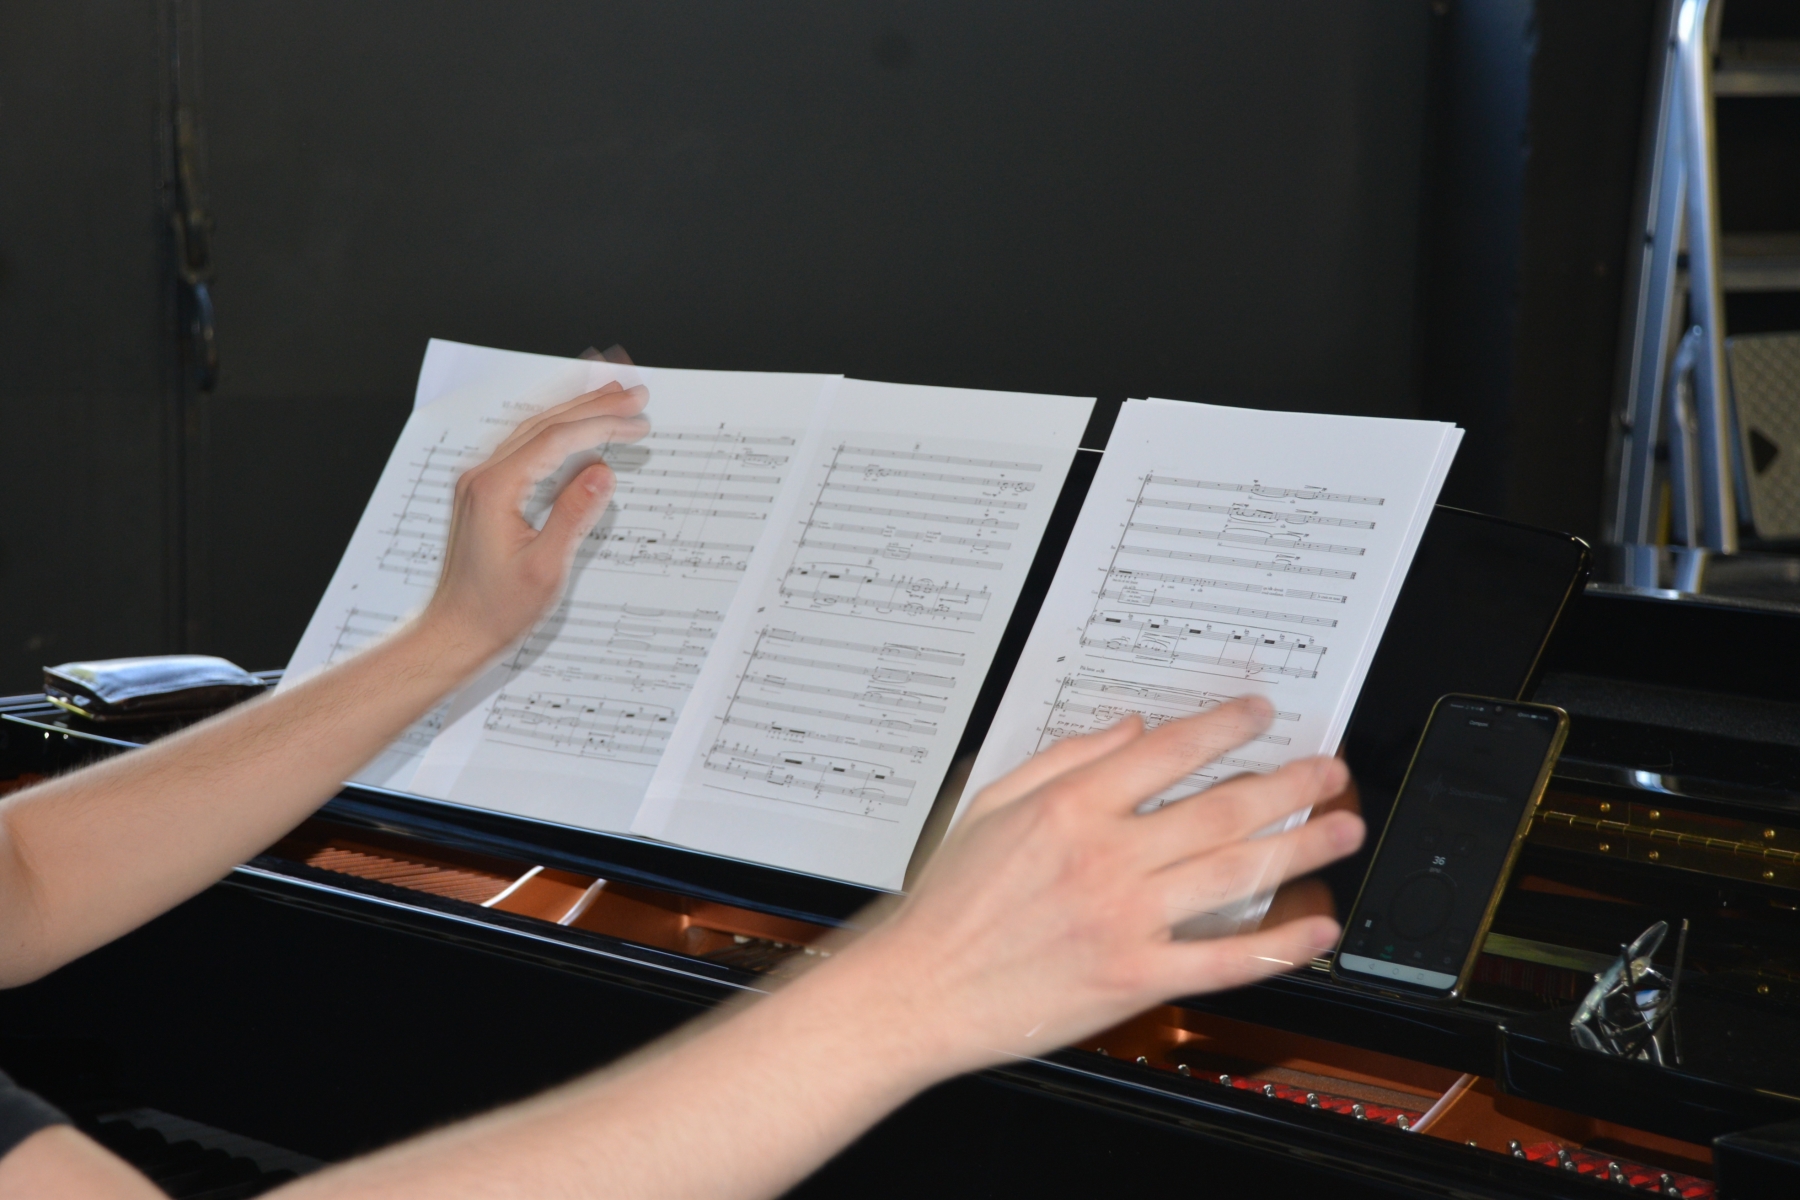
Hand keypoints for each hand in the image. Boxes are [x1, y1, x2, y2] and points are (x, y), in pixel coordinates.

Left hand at [420, 381, 649, 659]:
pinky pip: (523, 445)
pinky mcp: (484, 492)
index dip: (601, 425)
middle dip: (593, 405)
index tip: (637, 420)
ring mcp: (479, 482)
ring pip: (532, 429)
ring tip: (611, 394)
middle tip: (635, 393)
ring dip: (574, 410)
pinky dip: (555, 428)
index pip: (556, 439)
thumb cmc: (496, 610)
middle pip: (544, 423)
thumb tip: (603, 472)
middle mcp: (482, 476)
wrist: (454, 630)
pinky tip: (572, 423)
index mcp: (496, 488)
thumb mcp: (545, 569)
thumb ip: (574, 515)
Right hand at [848, 698, 1364, 1073]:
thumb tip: (1130, 729)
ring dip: (1300, 847)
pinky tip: (1316, 929)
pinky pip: (1223, 959)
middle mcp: (1106, 857)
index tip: (1259, 715)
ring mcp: (1125, 919)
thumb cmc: (946, 903)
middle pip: (1221, 809)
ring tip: (1341, 829)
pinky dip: (1278, 945)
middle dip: (1288, 783)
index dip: (1225, 727)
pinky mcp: (1133, 979)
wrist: (918, 989)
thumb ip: (1064, 760)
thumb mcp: (991, 804)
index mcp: (1070, 807)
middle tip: (1327, 770)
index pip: (1169, 752)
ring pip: (1235, 874)